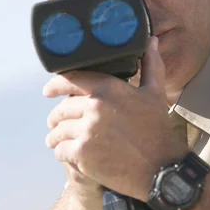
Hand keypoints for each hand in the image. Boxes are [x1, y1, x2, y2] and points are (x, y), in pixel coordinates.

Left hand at [44, 37, 187, 201]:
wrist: (161, 168)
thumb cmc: (158, 130)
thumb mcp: (155, 93)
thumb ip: (150, 65)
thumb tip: (151, 41)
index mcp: (108, 88)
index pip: (70, 80)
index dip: (55, 85)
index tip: (48, 90)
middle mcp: (94, 107)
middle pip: (62, 109)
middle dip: (57, 117)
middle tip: (55, 122)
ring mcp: (87, 131)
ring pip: (58, 131)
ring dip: (56, 136)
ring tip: (57, 140)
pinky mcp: (82, 154)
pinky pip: (60, 150)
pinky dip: (61, 153)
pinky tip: (66, 154)